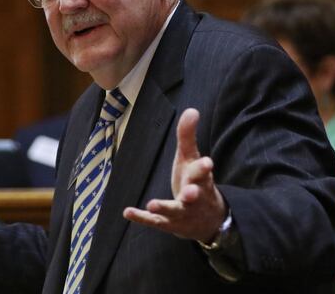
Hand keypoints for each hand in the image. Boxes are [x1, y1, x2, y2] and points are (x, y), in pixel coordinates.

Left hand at [122, 108, 226, 242]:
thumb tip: (192, 110)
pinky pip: (156, 221)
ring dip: (164, 207)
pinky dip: (142, 217)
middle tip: (189, 193)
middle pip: (195, 195)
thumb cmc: (195, 181)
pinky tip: (127, 212)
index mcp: (200, 180)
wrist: (207, 220)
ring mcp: (182, 212)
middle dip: (192, 194)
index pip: (203, 173)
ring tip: (152, 203)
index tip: (207, 163)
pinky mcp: (169, 223)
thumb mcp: (191, 158)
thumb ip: (188, 135)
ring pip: (175, 211)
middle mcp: (194, 197)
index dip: (204, 168)